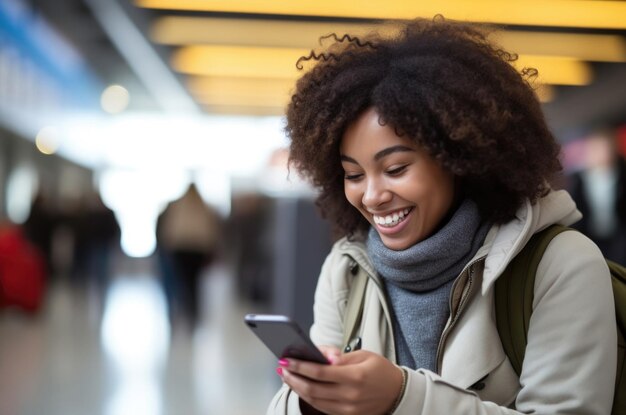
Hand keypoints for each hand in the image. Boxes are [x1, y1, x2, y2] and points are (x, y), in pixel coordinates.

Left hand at [277, 349, 403, 414]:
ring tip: (288, 376)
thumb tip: (322, 355)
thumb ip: (340, 356)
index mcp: (355, 377)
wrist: (398, 394)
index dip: (300, 366)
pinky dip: (309, 398)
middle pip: (313, 389)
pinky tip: (302, 387)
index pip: (320, 372)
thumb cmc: (380, 371)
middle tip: (282, 368)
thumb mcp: (364, 356)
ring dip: (297, 388)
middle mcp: (350, 396)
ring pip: (314, 401)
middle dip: (293, 378)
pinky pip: (322, 408)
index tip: (286, 359)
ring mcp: (348, 409)